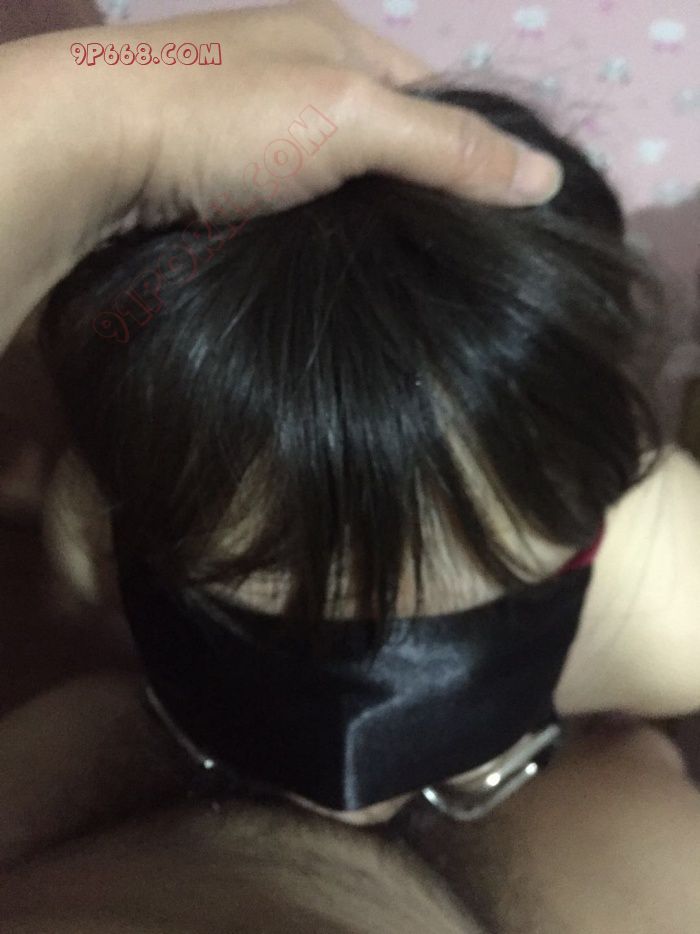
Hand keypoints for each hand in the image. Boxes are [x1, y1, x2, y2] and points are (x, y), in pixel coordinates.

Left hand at [0, 0, 562, 347]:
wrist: (95, 152)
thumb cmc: (228, 118)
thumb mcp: (349, 118)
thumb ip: (445, 145)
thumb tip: (545, 179)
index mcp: (340, 39)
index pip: (436, 97)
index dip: (471, 153)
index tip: (498, 223)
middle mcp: (303, 76)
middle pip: (391, 141)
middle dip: (420, 196)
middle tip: (450, 264)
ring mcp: (261, 129)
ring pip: (345, 181)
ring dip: (371, 224)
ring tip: (404, 278)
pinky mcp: (229, 177)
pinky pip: (302, 208)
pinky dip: (326, 236)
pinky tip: (340, 268)